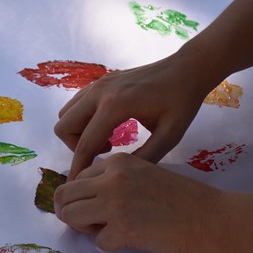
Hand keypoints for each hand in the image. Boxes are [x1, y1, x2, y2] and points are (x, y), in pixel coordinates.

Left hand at [53, 153, 221, 252]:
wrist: (213, 217)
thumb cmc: (182, 198)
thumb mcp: (143, 174)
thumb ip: (114, 180)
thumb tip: (84, 199)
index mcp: (117, 161)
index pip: (77, 178)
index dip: (82, 196)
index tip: (97, 207)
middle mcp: (111, 178)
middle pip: (64, 195)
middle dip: (70, 212)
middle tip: (89, 223)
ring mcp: (114, 203)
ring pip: (70, 215)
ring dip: (82, 227)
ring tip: (106, 230)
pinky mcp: (122, 229)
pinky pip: (97, 241)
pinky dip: (110, 244)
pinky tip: (132, 240)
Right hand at [54, 52, 211, 179]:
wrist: (187, 68)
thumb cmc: (183, 102)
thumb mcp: (170, 136)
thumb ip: (144, 157)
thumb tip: (118, 176)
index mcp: (115, 105)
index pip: (85, 144)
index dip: (79, 168)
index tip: (78, 184)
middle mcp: (99, 92)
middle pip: (64, 126)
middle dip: (76, 147)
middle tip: (104, 153)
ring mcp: (97, 84)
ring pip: (66, 114)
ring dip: (78, 133)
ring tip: (106, 140)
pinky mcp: (100, 82)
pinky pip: (76, 104)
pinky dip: (83, 120)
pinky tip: (108, 127)